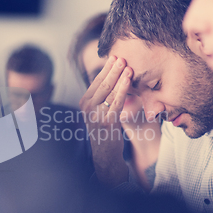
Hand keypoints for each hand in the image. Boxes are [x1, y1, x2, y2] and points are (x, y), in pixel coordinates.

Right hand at [79, 55, 133, 187]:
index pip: (95, 82)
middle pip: (101, 84)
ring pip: (108, 91)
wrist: (105, 155)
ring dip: (119, 77)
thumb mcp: (99, 112)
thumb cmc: (105, 131)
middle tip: (121, 57)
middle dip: (112, 69)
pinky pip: (116, 101)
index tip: (114, 58)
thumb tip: (113, 78)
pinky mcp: (107, 121)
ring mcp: (96, 115)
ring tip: (127, 65)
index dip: (105, 69)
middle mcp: (87, 108)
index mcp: (84, 103)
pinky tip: (128, 80)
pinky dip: (123, 89)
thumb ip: (103, 98)